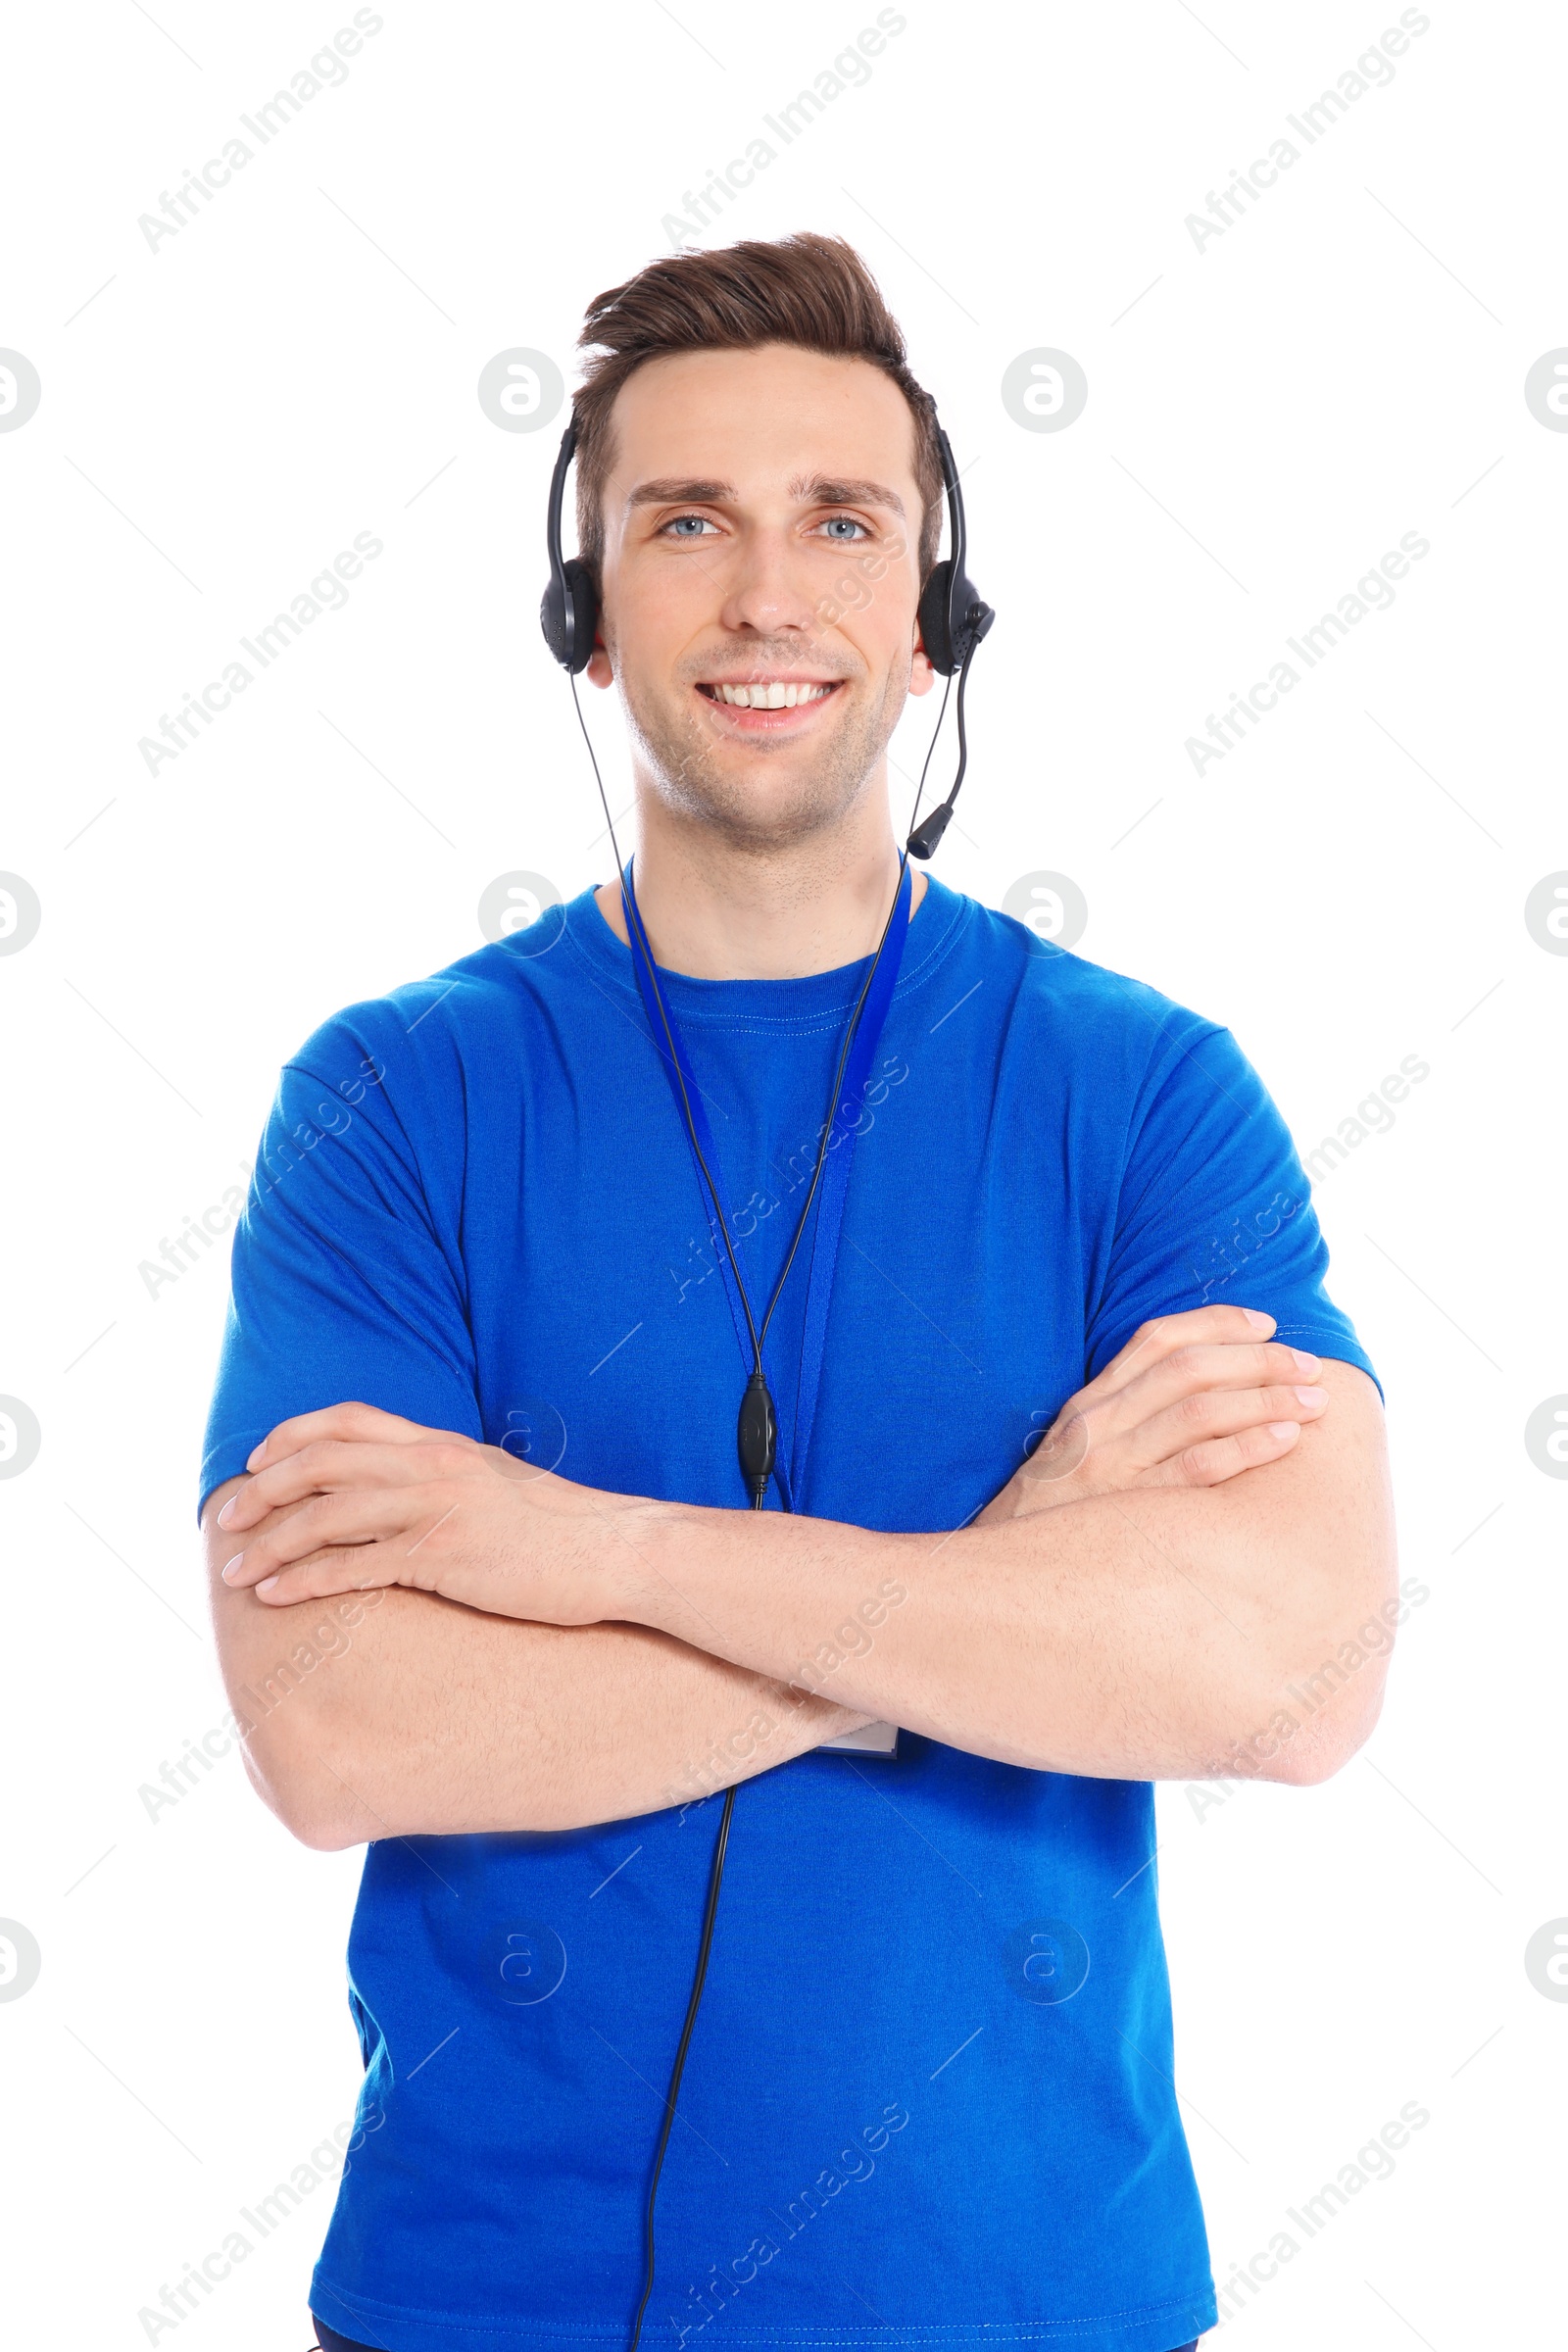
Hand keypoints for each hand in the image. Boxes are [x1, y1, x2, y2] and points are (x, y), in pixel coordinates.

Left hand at [214, 1401, 641, 1620]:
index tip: (258, 1461)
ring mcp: (436, 1509)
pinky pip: (354, 1566)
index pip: (349, 1419)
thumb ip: (449, 1478)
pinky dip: (304, 1579)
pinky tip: (275, 1595)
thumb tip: (409, 1492)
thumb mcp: (498, 1484)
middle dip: (263, 1490)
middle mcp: (432, 1465)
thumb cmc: (562, 1530)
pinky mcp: (444, 1557)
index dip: (293, 1435)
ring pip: (326, 1514)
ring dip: (270, 1542)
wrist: (617, 1552)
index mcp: (442, 1444)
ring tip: (234, 1570)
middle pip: (322, 1461)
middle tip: (226, 1521)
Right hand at [975, 1305, 1328, 1524]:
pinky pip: (1197, 1469)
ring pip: (1200, 1410)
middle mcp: (1098, 1425)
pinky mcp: (1126, 1509)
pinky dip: (1247, 1447)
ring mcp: (1110, 1465)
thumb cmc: (1054, 1522)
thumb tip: (1202, 1401)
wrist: (998, 1578)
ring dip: (1267, 1399)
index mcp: (1089, 1405)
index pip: (1156, 1339)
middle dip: (1259, 1361)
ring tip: (1314, 1403)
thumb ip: (1125, 1425)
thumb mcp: (1076, 1458)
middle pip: (1189, 1368)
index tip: (1267, 1324)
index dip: (1216, 1323)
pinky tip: (1284, 1441)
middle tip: (1310, 1367)